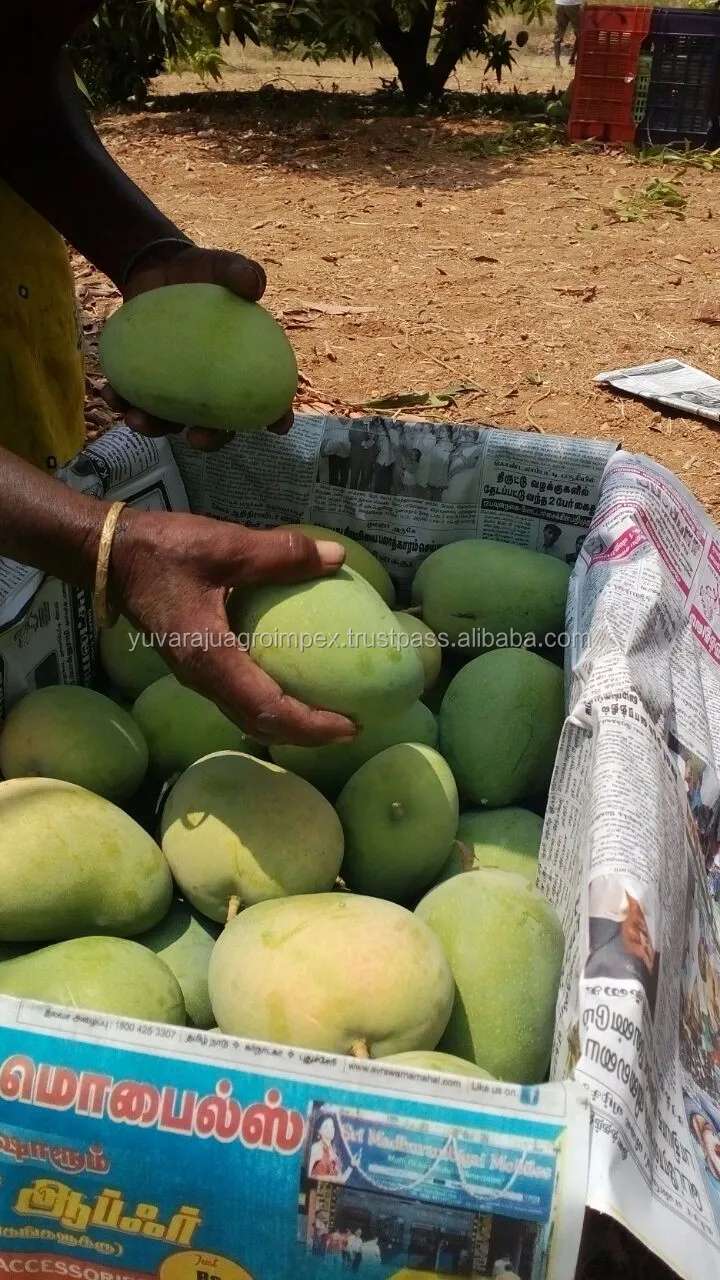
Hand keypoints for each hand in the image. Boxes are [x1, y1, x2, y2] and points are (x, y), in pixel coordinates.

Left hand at [103, 243, 292, 450]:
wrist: (159, 270)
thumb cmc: (202, 273)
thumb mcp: (222, 267)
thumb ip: (239, 272)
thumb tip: (255, 284)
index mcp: (240, 368)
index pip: (267, 397)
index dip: (276, 416)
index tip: (278, 427)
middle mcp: (211, 388)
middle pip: (217, 428)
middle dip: (209, 440)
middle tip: (197, 439)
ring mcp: (177, 390)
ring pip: (169, 423)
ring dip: (153, 429)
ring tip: (138, 420)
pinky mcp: (146, 382)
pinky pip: (134, 399)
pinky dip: (121, 401)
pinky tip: (110, 394)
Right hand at [109, 510, 356, 746]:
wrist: (110, 558)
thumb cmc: (164, 552)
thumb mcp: (227, 545)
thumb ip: (282, 554)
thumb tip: (336, 556)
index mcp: (211, 658)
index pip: (268, 709)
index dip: (311, 724)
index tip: (350, 726)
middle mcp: (204, 678)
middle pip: (261, 724)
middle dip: (307, 734)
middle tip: (351, 727)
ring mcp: (197, 675)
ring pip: (247, 716)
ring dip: (288, 723)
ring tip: (328, 713)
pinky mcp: (196, 664)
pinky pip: (238, 698)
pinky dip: (270, 705)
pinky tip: (293, 684)